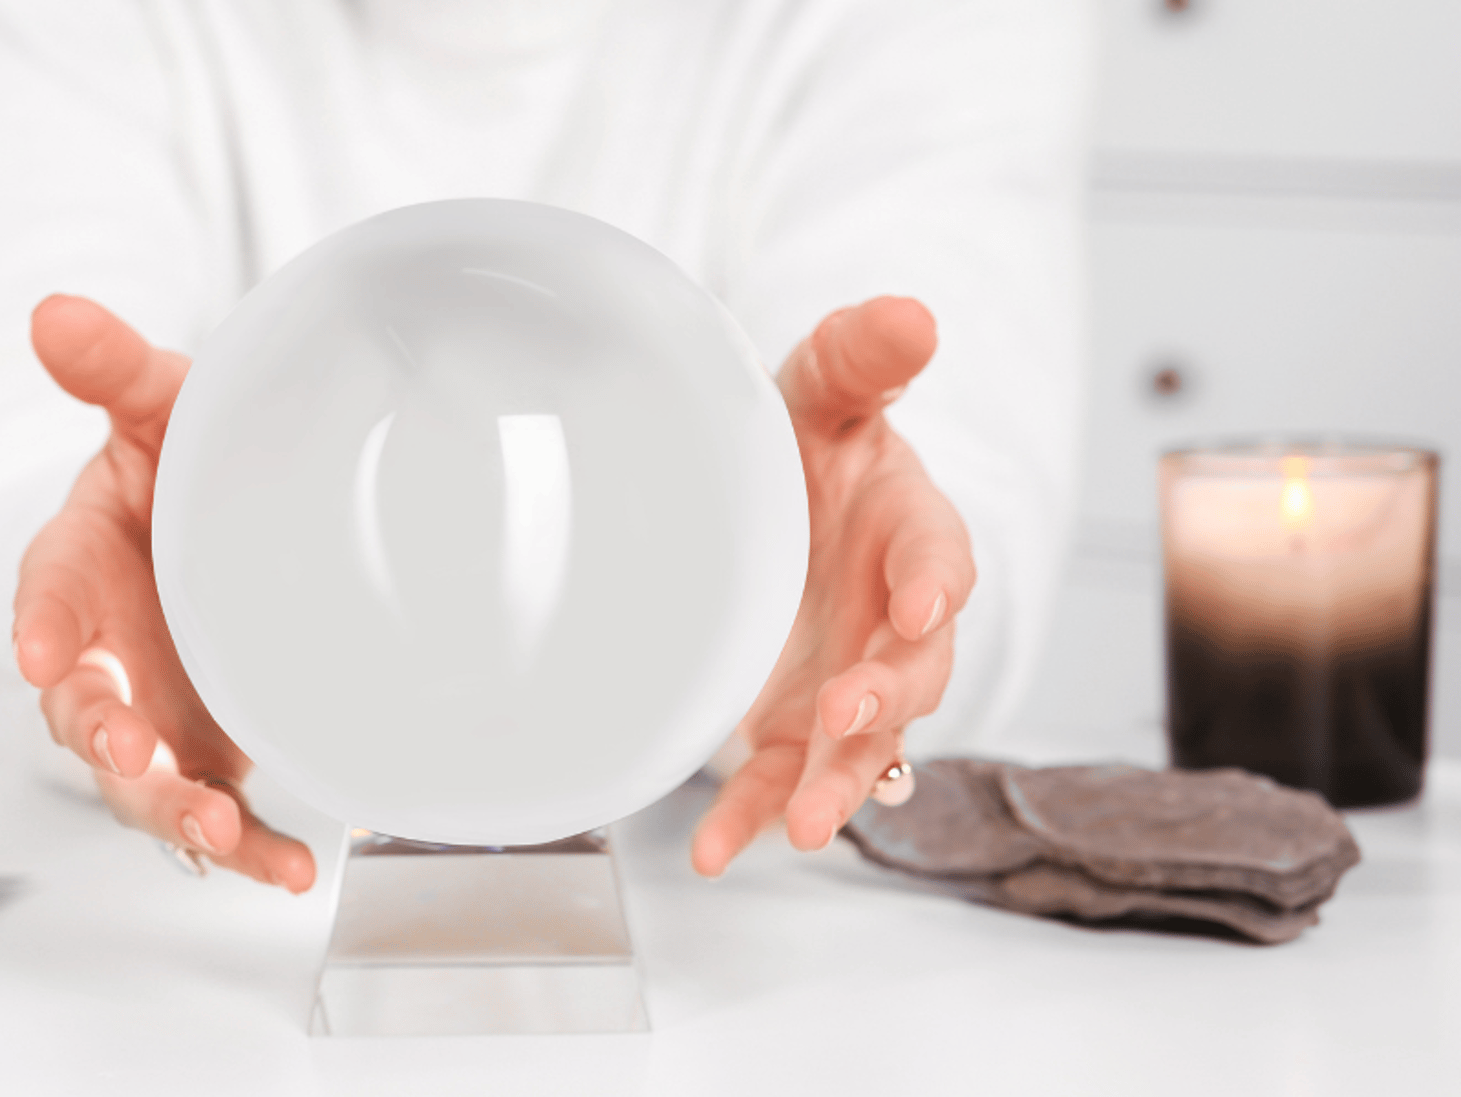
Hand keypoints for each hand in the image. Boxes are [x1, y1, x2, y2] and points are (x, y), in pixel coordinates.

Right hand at [12, 295, 315, 892]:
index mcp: (76, 566)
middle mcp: (101, 655)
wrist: (221, 528)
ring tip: (214, 831)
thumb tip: (53, 310)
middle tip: (131, 753)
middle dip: (102, 736)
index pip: (45, 593)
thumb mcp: (156, 409)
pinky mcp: (201, 757)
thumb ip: (114, 370)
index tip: (44, 651)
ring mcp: (149, 716)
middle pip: (81, 710)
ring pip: (140, 784)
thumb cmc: (175, 467)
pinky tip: (292, 871)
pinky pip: (213, 816)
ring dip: (171, 812)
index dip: (40, 623)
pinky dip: (245, 851)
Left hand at [690, 297, 974, 876]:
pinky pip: (783, 778)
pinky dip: (751, 816)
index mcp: (912, 532)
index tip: (923, 606)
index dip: (934, 584)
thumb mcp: (823, 387)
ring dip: (835, 786)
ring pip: (863, 748)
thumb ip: (860, 356)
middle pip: (913, 672)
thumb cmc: (813, 441)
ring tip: (800, 826)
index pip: (938, 557)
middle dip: (886, 699)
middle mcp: (895, 621)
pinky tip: (713, 855)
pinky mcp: (799, 724)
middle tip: (849, 719)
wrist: (778, 502)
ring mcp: (852, 681)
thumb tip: (910, 311)